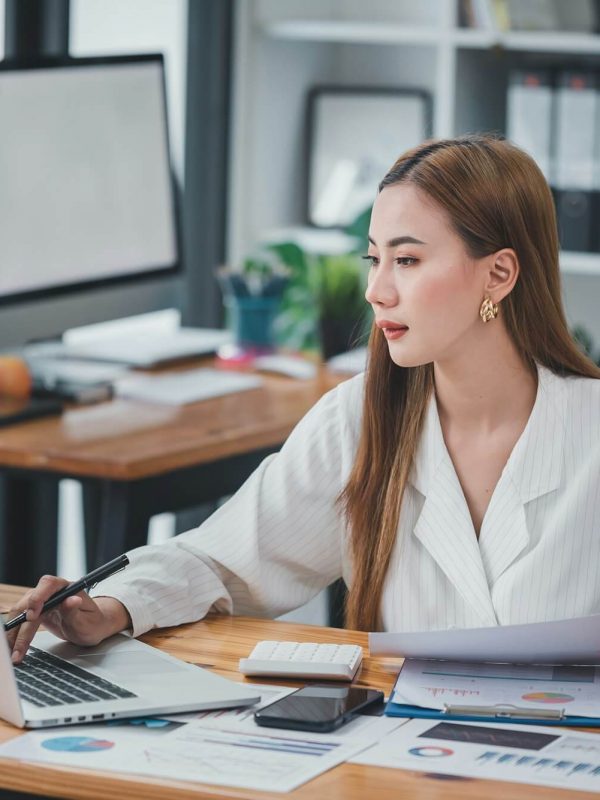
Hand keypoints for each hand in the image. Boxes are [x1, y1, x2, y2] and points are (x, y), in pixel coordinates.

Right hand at [6, 575, 131, 663]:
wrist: (93, 626)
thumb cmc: (93, 622)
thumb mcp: (87, 621)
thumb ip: (75, 612)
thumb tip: (72, 600)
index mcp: (67, 588)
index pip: (48, 584)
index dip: (37, 597)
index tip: (32, 615)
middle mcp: (53, 592)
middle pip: (30, 601)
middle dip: (21, 624)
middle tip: (18, 646)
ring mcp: (43, 601)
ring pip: (21, 611)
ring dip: (14, 632)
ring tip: (13, 652)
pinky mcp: (37, 612)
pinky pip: (21, 620)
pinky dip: (15, 633)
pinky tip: (13, 647)